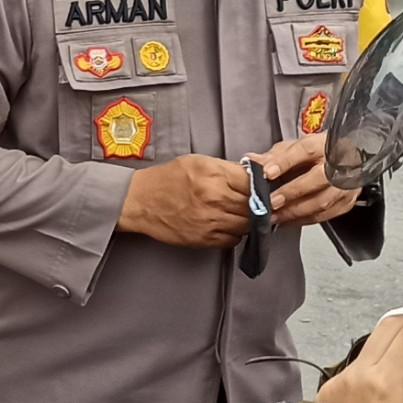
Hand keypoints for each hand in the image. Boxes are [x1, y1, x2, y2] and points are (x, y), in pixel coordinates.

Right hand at [114, 155, 252, 246]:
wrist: (140, 201)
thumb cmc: (166, 179)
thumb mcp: (197, 161)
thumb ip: (227, 168)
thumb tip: (253, 174)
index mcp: (214, 175)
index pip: (254, 182)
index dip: (262, 185)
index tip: (263, 187)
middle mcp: (215, 198)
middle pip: (255, 205)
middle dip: (259, 204)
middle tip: (259, 203)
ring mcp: (211, 221)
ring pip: (247, 225)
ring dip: (249, 220)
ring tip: (242, 214)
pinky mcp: (205, 238)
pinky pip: (233, 240)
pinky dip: (235, 233)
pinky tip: (227, 224)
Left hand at [250, 134, 356, 226]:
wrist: (343, 163)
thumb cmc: (315, 154)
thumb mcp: (294, 148)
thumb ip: (274, 156)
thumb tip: (252, 161)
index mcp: (323, 144)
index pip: (305, 150)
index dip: (285, 162)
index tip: (267, 173)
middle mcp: (339, 164)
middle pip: (318, 178)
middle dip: (292, 192)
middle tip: (271, 202)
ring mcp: (345, 184)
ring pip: (322, 201)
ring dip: (295, 211)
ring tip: (275, 216)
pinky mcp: (346, 202)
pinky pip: (325, 215)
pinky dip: (304, 220)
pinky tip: (289, 220)